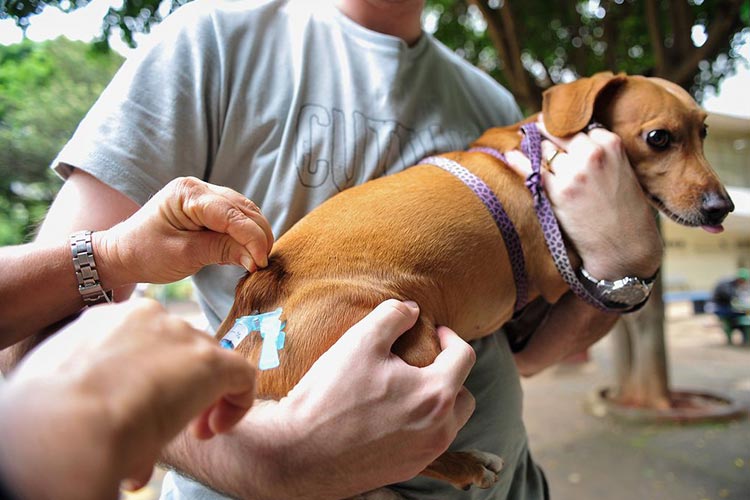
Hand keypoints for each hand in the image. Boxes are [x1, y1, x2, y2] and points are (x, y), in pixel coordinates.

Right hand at [0, 298, 255, 499]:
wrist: (65, 423)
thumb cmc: (52, 417)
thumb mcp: (71, 390)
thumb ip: (103, 392)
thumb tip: (122, 422)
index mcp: (107, 320)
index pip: (148, 338)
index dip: (154, 374)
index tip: (145, 406)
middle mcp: (148, 316)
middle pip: (182, 348)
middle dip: (182, 386)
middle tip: (173, 424)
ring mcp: (181, 335)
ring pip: (211, 361)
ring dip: (207, 397)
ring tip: (194, 431)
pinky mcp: (211, 361)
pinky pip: (243, 376)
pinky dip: (238, 403)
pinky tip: (215, 430)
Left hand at [97, 177, 274, 285]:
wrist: (123, 253)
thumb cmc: (146, 253)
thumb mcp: (184, 255)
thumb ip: (222, 251)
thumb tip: (256, 259)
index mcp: (188, 193)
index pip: (231, 214)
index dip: (252, 237)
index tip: (262, 262)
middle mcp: (199, 187)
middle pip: (243, 209)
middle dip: (258, 236)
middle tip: (264, 264)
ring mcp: (205, 195)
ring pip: (245, 212)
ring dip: (256, 235)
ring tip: (258, 260)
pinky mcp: (209, 207)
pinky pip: (237, 217)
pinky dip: (246, 234)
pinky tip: (248, 252)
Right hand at [272, 300, 476, 497]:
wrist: (298, 452)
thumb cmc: (330, 395)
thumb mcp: (360, 341)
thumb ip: (392, 317)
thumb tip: (412, 310)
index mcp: (435, 394)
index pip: (464, 357)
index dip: (450, 337)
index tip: (433, 332)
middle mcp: (439, 430)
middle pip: (464, 395)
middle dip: (449, 374)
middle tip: (424, 362)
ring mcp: (424, 455)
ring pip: (448, 422)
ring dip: (437, 402)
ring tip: (407, 388)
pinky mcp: (406, 470)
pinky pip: (427, 442)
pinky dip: (419, 425)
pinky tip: (390, 415)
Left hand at [504, 119, 661, 279]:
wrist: (625, 245)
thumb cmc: (625, 210)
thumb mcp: (621, 170)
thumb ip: (601, 152)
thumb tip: (571, 137)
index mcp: (611, 144)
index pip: (580, 127)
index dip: (568, 133)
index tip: (557, 130)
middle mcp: (592, 154)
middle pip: (560, 134)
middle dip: (548, 135)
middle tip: (536, 131)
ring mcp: (573, 173)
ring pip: (546, 151)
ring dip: (536, 150)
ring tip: (527, 145)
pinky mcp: (558, 192)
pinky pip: (532, 170)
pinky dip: (519, 161)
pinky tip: (512, 155)